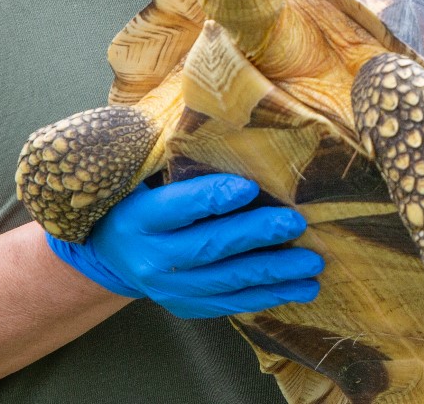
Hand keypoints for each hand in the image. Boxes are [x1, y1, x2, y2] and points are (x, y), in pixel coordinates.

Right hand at [45, 172, 323, 319]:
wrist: (110, 250)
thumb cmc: (141, 196)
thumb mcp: (144, 174)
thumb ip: (178, 156)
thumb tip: (228, 117)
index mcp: (139, 218)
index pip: (176, 208)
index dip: (210, 198)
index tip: (247, 187)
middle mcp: (151, 258)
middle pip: (207, 248)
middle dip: (255, 236)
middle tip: (295, 223)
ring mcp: (168, 288)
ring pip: (226, 282)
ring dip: (274, 274)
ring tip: (313, 264)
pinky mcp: (186, 306)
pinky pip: (232, 304)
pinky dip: (269, 297)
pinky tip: (303, 289)